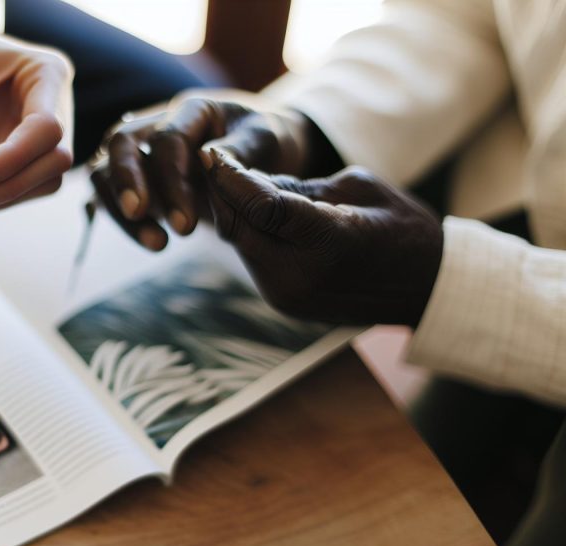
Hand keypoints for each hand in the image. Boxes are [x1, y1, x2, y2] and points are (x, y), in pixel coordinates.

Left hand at [0, 11, 73, 212]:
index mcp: (46, 72)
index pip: (47, 127)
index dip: (14, 158)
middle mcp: (55, 101)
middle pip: (55, 159)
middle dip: (13, 184)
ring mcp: (45, 127)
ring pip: (47, 177)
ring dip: (8, 196)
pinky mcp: (28, 148)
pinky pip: (27, 181)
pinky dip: (0, 196)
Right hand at [90, 94, 320, 250]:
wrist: (264, 149)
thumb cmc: (266, 140)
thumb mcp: (267, 139)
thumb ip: (241, 150)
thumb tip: (209, 161)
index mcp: (192, 109)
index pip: (167, 138)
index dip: (171, 181)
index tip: (186, 226)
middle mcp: (157, 122)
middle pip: (120, 143)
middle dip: (126, 182)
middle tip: (141, 216)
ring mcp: (141, 148)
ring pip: (105, 169)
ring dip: (120, 208)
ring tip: (157, 244)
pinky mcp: (136, 175)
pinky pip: (111, 194)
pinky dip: (124, 220)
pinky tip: (153, 242)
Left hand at [201, 149, 443, 325]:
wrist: (426, 289)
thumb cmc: (401, 227)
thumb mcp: (357, 186)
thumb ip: (298, 184)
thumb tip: (248, 179)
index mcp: (328, 241)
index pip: (261, 206)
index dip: (229, 177)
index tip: (211, 151)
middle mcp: (300, 275)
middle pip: (238, 226)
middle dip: (222, 193)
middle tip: (214, 161)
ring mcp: (288, 295)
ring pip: (240, 243)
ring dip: (232, 212)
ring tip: (232, 181)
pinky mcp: (283, 302)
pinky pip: (253, 259)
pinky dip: (248, 233)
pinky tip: (250, 210)